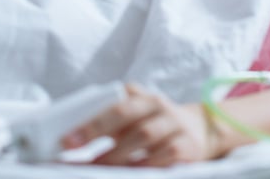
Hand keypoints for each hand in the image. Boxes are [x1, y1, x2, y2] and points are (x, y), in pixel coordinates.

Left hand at [61, 84, 214, 166]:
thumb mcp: (138, 116)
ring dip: (118, 152)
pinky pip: (164, 155)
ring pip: (144, 135)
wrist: (202, 130)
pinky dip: (146, 164)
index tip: (67, 138)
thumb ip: (112, 120)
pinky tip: (131, 171)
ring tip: (99, 164)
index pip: (112, 103)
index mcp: (142, 97)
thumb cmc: (156, 125)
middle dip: (98, 130)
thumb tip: (74, 139)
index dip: (89, 120)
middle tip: (75, 146)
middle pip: (126, 114)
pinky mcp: (188, 146)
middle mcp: (158, 106)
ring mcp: (174, 125)